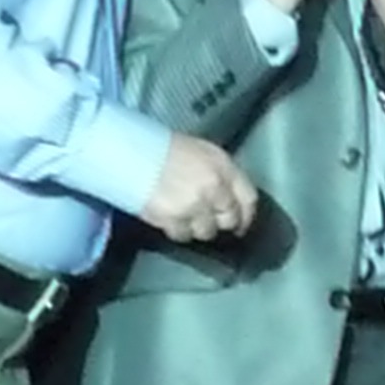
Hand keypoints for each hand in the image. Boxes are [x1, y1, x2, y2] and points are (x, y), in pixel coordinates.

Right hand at [140, 133, 259, 242]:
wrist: (136, 154)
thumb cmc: (167, 148)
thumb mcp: (204, 152)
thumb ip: (221, 173)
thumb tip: (228, 193)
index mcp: (224, 166)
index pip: (248, 198)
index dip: (246, 215)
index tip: (242, 223)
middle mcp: (215, 187)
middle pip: (229, 218)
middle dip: (221, 222)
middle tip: (210, 219)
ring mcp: (195, 205)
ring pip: (206, 231)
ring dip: (198, 227)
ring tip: (186, 215)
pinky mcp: (174, 219)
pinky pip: (184, 235)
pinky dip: (179, 230)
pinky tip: (172, 218)